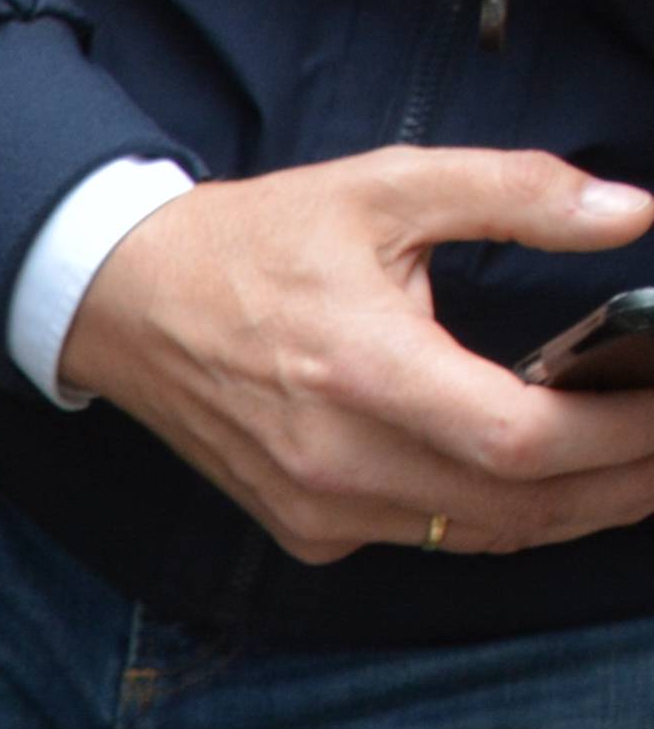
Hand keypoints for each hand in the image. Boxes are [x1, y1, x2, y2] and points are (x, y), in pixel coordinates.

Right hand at [57, 149, 653, 564]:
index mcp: (364, 371)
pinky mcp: (306, 529)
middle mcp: (339, 461)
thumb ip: (516, 192)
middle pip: (522, 506)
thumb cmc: (254, 243)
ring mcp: (319, 507)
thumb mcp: (387, 187)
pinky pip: (431, 540)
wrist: (126, 305)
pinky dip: (504, 521)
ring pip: (485, 537)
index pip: (525, 439)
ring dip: (577, 513)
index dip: (622, 436)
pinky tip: (547, 489)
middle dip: (625, 484)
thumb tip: (629, 212)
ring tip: (641, 476)